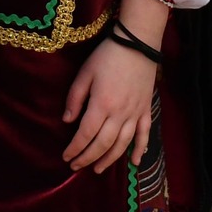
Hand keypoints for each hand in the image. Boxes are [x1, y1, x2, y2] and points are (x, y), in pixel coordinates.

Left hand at [61, 0, 165, 173]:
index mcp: (102, 104)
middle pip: (102, 144)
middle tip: (76, 166)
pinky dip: (140, 150)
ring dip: (109, 159)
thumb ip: (75, 98)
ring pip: (122, 144)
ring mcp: (135, 113)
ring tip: (97, 169)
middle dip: (87, 158)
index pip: (85, 134)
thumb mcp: (85, 73)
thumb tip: (67, 121)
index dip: (75, 148)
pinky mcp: (146, 110)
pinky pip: (144, 134)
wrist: (138, 43)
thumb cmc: (107, 55)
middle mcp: (119, 114)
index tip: (66, 157)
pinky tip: (135, 162)